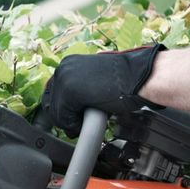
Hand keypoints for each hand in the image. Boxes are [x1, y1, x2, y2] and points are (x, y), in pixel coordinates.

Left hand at [35, 44, 163, 136]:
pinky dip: (75, 125)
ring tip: (88, 119)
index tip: (73, 116)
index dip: (63, 109)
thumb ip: (79, 88)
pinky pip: (64, 118)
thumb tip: (68, 109)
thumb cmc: (123, 80)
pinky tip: (90, 120)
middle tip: (80, 122)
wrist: (138, 77)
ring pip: (56, 113)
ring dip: (71, 121)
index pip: (53, 93)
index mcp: (68, 63)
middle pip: (51, 104)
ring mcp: (65, 78)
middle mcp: (63, 68)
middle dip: (65, 117)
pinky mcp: (70, 92)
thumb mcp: (94, 79)